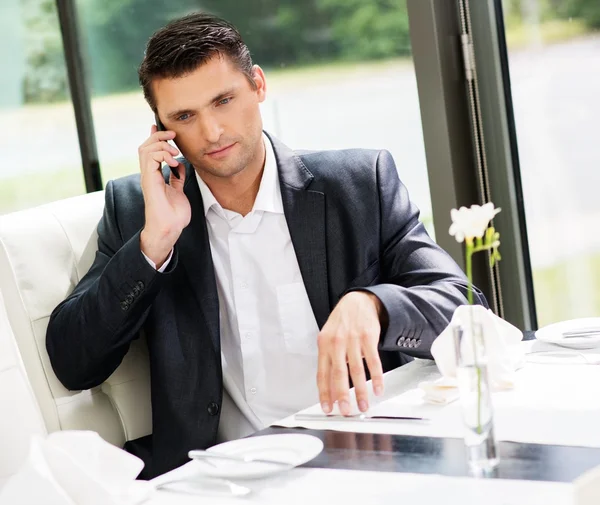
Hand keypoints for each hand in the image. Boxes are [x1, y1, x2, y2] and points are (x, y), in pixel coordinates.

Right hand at [138, 125, 190, 266]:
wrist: (170, 228)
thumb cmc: (173, 214)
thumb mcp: (178, 191)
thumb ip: (176, 179)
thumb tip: (179, 167)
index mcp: (154, 176)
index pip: (150, 151)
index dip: (155, 138)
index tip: (165, 130)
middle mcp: (148, 175)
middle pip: (145, 147)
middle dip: (158, 137)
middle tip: (173, 136)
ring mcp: (148, 178)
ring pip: (145, 150)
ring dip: (161, 145)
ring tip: (175, 152)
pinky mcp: (150, 182)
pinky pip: (150, 159)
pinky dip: (162, 155)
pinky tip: (173, 161)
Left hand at [317, 291, 384, 415]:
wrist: (358, 301)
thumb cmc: (342, 322)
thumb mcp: (329, 337)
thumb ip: (329, 359)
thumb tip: (330, 386)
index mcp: (324, 345)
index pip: (322, 373)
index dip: (324, 392)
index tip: (327, 407)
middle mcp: (336, 343)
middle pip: (338, 374)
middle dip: (342, 395)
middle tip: (345, 410)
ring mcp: (353, 340)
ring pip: (356, 371)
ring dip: (361, 391)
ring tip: (363, 405)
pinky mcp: (368, 338)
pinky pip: (373, 362)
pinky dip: (376, 378)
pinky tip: (378, 388)